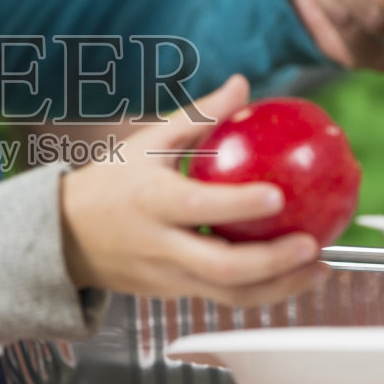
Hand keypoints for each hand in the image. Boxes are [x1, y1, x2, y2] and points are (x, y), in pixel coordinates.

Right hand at [60, 76, 326, 305]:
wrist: (64, 237)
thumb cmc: (110, 183)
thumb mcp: (147, 143)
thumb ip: (200, 117)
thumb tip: (243, 86)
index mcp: (152, 201)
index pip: (200, 207)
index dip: (239, 206)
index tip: (276, 196)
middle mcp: (160, 244)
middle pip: (222, 268)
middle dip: (273, 263)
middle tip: (312, 244)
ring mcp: (168, 277)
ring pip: (229, 295)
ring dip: (280, 287)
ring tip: (319, 268)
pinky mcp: (174, 294)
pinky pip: (223, 298)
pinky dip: (262, 291)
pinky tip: (294, 275)